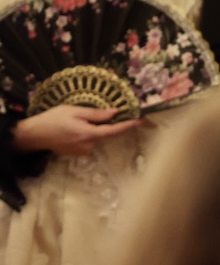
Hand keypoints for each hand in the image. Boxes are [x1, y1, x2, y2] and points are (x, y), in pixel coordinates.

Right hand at [11, 105, 144, 155]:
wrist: (33, 135)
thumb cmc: (52, 119)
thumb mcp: (74, 111)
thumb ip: (96, 114)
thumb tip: (115, 113)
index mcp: (88, 134)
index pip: (114, 131)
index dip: (129, 125)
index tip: (141, 120)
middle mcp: (88, 146)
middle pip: (108, 135)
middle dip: (115, 125)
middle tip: (123, 113)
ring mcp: (83, 151)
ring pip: (99, 137)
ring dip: (100, 129)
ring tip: (87, 119)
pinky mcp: (78, 153)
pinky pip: (91, 141)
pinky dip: (92, 133)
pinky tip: (80, 126)